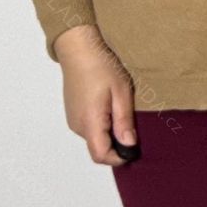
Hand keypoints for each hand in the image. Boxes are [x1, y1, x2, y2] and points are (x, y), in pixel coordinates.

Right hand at [54, 25, 137, 165]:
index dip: (118, 158)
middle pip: (98, 148)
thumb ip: (124, 121)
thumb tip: (129, 146)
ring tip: (119, 108)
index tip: (133, 148)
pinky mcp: (73, 113)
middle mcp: (77, 125)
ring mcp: (73, 119)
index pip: (100, 155)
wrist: (79, 48)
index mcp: (89, 121)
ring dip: (109, 132)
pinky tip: (109, 105)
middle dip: (116, 143)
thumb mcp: (121, 92)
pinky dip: (101, 124)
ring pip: (94, 138)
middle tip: (131, 123)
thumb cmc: (101, 66)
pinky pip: (89, 127)